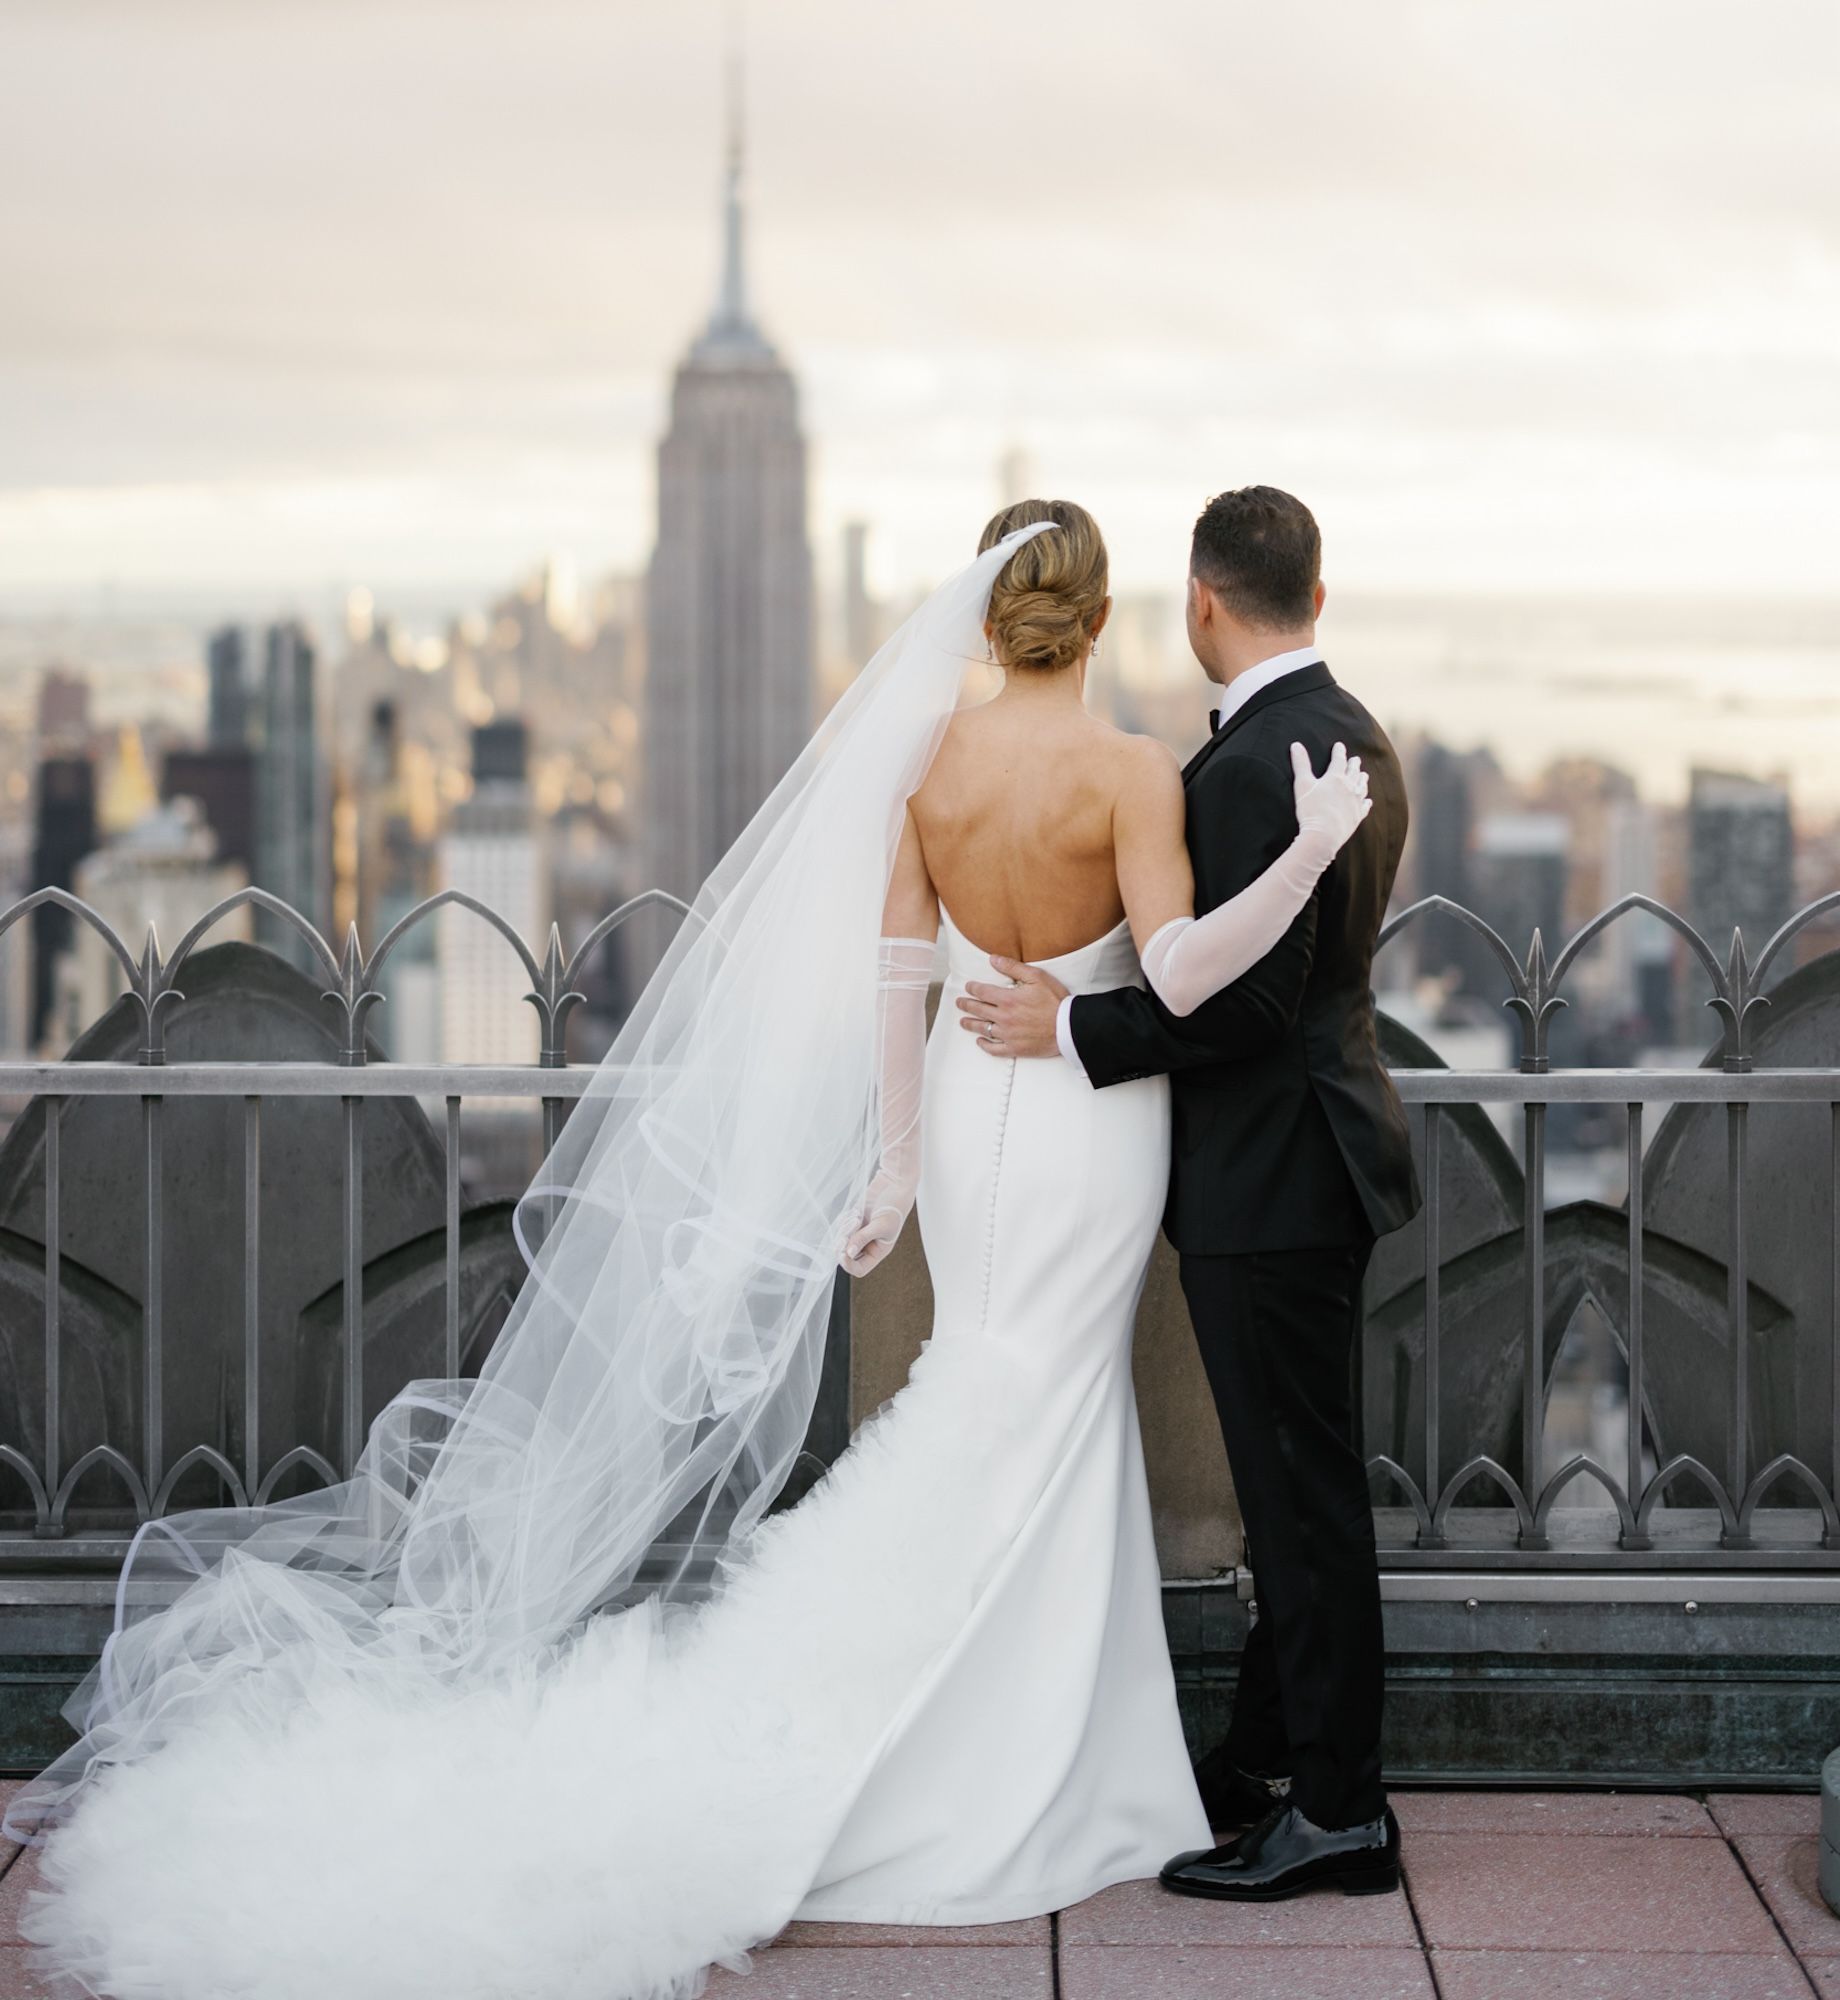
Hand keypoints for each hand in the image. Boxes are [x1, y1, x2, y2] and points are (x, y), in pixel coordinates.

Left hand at [840, 1170, 910, 1277]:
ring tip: (856, 1217)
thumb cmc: (894, 1206)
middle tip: (844, 1235)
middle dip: (843, 1246)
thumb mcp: (881, 1225)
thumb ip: (863, 1238)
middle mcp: (867, 1245)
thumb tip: (848, 1253)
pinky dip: (844, 1220)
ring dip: (844, 1230)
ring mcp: (859, 1232)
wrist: (893, 1184)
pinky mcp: (853, 1220)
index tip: (843, 1252)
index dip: (849, 1264)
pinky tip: (855, 1212)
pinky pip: (840, 1226)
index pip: (859, 1269)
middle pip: (846, 1256)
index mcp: (878, 1251)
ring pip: (841, 1240)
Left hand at [955, 957, 1070, 1058]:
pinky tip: (980, 1042)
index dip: (973, 988)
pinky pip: (994, 1049)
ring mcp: (1008, 1034)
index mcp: (1008, 999)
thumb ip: (1013, 967)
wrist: (1069, 1027)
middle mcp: (1004, 1017)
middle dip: (966, 1005)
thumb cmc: (1056, 1001)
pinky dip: (985, 1045)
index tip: (968, 987)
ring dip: (970, 1024)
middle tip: (960, 1003)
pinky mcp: (1015, 1048)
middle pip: (978, 1010)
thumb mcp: (1037, 977)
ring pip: (983, 1029)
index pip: (983, 992)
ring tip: (963, 1021)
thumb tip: (993, 959)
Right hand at [1289, 740, 1371, 855]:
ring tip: (1364, 775)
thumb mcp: (1302, 784)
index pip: (1338, 760)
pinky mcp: (1357, 816)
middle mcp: (1349, 787)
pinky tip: (1368, 800)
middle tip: (1356, 759)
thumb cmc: (1311, 809)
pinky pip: (1365, 806)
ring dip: (1363, 779)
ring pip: (1362, 787)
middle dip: (1354, 764)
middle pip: (1354, 772)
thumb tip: (1296, 744)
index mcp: (1335, 778)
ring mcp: (1355, 802)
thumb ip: (1300, 764)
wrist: (1324, 834)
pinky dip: (1367, 802)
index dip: (1339, 752)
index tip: (1339, 746)